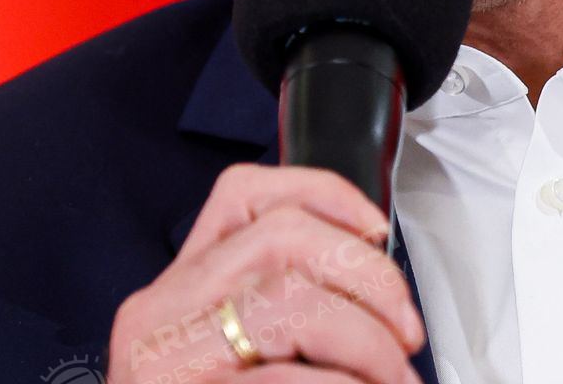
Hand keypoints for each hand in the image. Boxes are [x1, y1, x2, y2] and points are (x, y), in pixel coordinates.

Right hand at [108, 165, 426, 382]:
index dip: (323, 196)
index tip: (377, 232)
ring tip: (391, 380)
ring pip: (291, 300)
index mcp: (176, 292)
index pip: (242, 197)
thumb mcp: (232, 356)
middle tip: (404, 333)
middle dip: (368, 279)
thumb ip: (281, 314)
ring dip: (367, 342)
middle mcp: (159, 315)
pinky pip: (283, 378)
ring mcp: (165, 363)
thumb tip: (378, 291)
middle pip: (282, 240)